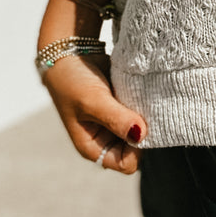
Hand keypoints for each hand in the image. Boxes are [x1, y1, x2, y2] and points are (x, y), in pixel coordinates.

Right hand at [43, 53, 146, 173]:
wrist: (70, 52)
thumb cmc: (72, 81)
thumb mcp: (93, 101)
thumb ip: (116, 119)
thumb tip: (141, 135)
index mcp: (94, 147)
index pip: (127, 163)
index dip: (138, 148)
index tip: (140, 123)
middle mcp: (106, 139)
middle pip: (137, 147)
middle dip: (144, 131)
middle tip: (143, 108)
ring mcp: (115, 122)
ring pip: (142, 129)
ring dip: (145, 116)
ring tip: (142, 98)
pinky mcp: (122, 106)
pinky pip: (141, 111)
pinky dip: (145, 104)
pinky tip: (143, 92)